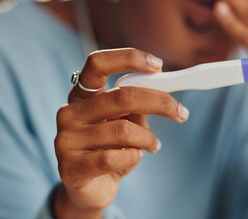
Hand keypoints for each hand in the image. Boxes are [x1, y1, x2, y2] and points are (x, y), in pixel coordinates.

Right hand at [53, 48, 189, 217]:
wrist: (91, 189)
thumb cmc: (111, 149)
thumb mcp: (126, 121)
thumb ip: (137, 105)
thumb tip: (163, 89)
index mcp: (81, 95)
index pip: (97, 63)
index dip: (128, 58)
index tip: (158, 65)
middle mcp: (69, 112)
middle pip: (121, 96)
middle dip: (159, 102)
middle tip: (181, 112)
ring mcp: (66, 140)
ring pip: (123, 130)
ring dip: (148, 139)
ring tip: (154, 146)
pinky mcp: (70, 167)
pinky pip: (114, 157)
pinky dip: (134, 158)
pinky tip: (135, 159)